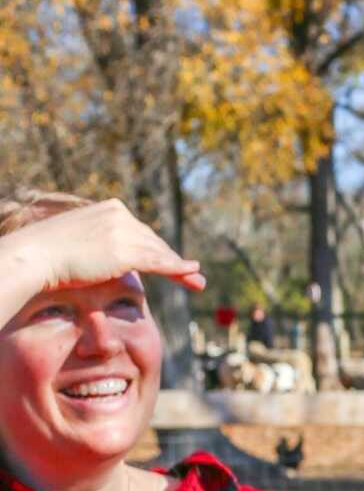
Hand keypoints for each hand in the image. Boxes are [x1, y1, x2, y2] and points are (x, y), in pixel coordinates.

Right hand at [0, 200, 205, 300]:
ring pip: (160, 252)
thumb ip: (98, 242)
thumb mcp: (79, 239)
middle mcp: (120, 215)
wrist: (37, 255)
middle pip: (154, 241)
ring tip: (197, 281)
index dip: (157, 248)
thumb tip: (103, 255)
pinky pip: (158, 262)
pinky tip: (192, 273)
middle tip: (193, 272)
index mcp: (110, 209)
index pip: (140, 231)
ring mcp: (124, 232)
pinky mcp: (125, 251)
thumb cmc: (49, 252)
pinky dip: (178, 269)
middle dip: (173, 259)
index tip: (169, 260)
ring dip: (181, 268)